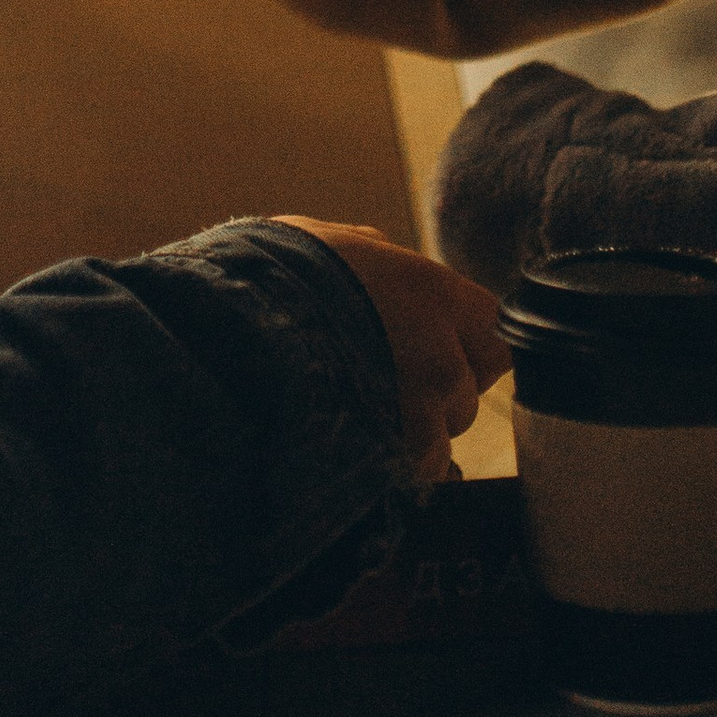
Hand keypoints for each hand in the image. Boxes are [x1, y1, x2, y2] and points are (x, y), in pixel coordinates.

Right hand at [278, 217, 510, 480]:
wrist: (223, 332)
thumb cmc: (267, 275)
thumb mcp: (323, 240)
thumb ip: (369, 250)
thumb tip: (378, 246)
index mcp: (432, 293)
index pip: (493, 328)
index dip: (468, 344)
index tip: (439, 350)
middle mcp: (440, 356)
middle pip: (466, 393)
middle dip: (435, 398)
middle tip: (383, 387)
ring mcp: (416, 414)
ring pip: (438, 442)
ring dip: (409, 439)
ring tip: (355, 422)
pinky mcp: (389, 461)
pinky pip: (409, 477)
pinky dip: (388, 474)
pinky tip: (353, 456)